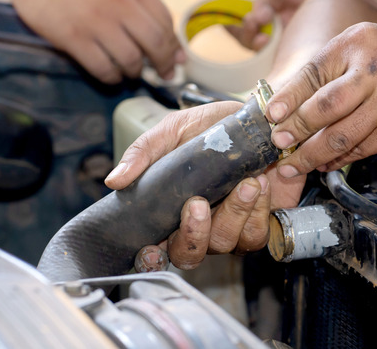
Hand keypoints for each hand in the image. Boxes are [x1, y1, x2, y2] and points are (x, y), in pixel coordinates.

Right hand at [0, 0, 181, 83]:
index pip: (165, 22)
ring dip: (135, 72)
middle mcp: (117, 0)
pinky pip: (103, 68)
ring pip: (131, 60)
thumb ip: (145, 6)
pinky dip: (112, 77)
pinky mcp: (72, 36)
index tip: (173, 58)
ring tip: (131, 71)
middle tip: (163, 74)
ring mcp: (94, 19)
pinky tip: (111, 75)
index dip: (172, 45)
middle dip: (163, 64)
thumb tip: (176, 50)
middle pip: (155, 43)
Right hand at [105, 101, 304, 269]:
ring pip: (225, 244)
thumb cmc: (212, 126)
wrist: (259, 118)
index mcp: (170, 210)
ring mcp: (229, 228)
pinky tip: (261, 183)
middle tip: (199, 202)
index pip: (155, 250)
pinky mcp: (259, 223)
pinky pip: (256, 235)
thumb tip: (114, 180)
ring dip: (235, 214)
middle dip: (194, 234)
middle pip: (189, 255)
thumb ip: (144, 153)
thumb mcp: (173, 130)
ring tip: (247, 182)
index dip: (151, 258)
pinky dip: (259, 211)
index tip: (153, 248)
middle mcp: (199, 226)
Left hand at [200, 0, 306, 50]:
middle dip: (273, 44)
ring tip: (248, 21)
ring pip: (262, 47)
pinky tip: (238, 20)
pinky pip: (243, 41)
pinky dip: (240, 35)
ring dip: (255, 40)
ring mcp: (262, 27)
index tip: (282, 34)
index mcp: (299, 7)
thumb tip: (264, 19)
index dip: (296, 39)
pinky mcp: (241, 30)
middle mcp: (283, 21)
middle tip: (263, 38)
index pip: (304, 30)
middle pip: (283, 44)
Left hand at [264, 22, 376, 177]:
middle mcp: (374, 73)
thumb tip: (284, 100)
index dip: (289, 97)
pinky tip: (323, 164)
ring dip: (312, 155)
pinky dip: (338, 160)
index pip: (314, 72)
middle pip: (326, 107)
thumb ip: (326, 68)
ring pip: (343, 136)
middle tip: (278, 143)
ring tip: (292, 165)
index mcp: (358, 45)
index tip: (271, 116)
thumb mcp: (360, 45)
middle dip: (296, 129)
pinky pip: (361, 150)